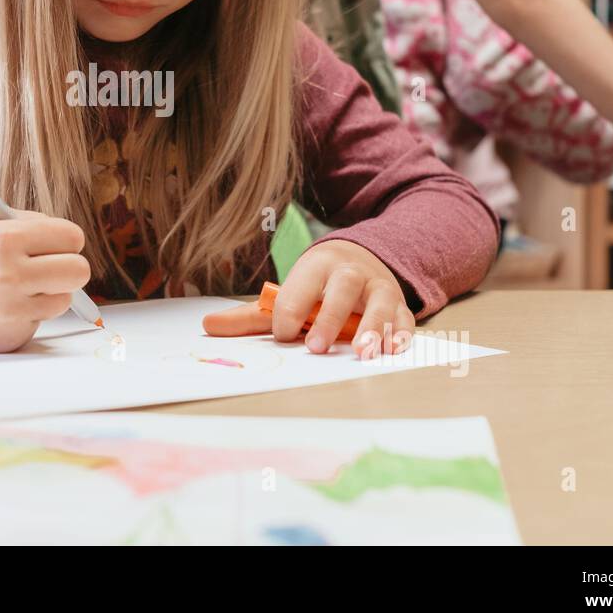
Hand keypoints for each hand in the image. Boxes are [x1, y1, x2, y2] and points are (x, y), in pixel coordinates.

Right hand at [0, 209, 90, 352]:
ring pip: (63, 300)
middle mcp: (9, 277)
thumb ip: (31, 227)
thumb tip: (73, 243)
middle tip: (55, 266)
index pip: (71, 238)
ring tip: (16, 286)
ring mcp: (9, 312)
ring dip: (48, 293)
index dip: (66, 240)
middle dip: (71, 267)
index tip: (59, 243)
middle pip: (79, 271)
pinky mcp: (8, 338)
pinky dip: (27, 314)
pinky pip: (39, 321)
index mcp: (5, 239)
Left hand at [203, 239, 414, 358]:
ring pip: (381, 300)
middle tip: (316, 348)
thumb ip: (250, 315)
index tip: (283, 335)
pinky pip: (405, 318)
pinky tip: (392, 349)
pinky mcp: (400, 306)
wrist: (360, 259)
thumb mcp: (286, 294)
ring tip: (362, 353)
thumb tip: (207, 326)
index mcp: (316, 266)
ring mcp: (378, 288)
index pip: (301, 286)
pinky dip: (401, 333)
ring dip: (372, 326)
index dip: (290, 311)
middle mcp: (350, 272)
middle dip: (331, 316)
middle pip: (344, 285)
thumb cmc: (316, 287)